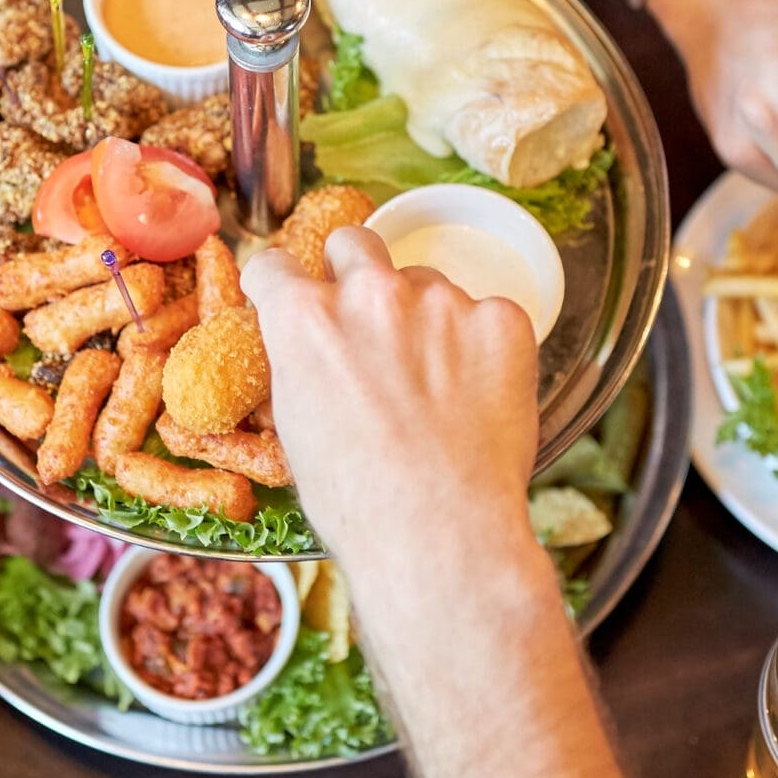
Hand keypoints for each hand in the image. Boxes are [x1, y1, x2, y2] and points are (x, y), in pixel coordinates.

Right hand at [241, 225, 540, 577]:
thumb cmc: (361, 504)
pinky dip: (482, 347)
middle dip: (354, 271)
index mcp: (305, 320)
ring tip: (436, 386)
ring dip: (424, 317)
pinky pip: (487, 314)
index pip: (276, 266)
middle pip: (354, 243)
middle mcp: (370, 293)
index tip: (294, 295)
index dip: (283, 285)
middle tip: (369, 319)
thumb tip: (308, 356)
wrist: (440, 534)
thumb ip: (301, 370)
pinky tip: (478, 397)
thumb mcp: (297, 432)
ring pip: (426, 282)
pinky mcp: (501, 320)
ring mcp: (441, 301)